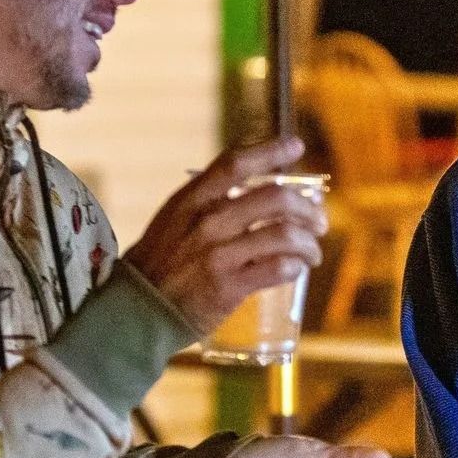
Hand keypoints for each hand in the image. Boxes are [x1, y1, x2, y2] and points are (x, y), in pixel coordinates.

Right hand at [122, 136, 326, 332]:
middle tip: (319, 221)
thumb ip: (209, 201)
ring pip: (284, 235)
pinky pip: (278, 268)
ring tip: (313, 252)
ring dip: (309, 242)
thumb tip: (258, 187)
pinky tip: (297, 268)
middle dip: (307, 208)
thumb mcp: (174, 219)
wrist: (137, 311)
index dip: (270, 151)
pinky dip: (296, 266)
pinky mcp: (228, 287)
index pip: (236, 164)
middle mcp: (207, 222)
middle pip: (274, 198)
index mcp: (192, 200)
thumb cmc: (161, 262)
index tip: (296, 147)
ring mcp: (217, 254)